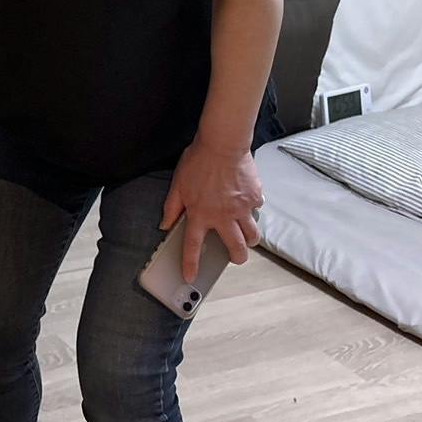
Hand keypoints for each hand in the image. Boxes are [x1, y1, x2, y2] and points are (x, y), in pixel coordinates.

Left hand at [160, 141, 263, 282]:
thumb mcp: (178, 184)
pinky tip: (246, 203)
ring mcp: (242, 208)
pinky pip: (257, 211)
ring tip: (245, 236)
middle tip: (234, 257)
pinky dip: (252, 210)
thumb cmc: (197, 161)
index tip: (190, 277)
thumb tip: (164, 225)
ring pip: (253, 236)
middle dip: (236, 258)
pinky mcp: (256, 198)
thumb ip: (171, 207)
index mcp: (200, 214)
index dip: (190, 264)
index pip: (193, 246)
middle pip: (236, 248)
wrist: (223, 143)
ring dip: (250, 239)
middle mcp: (223, 216)